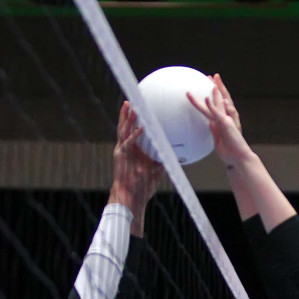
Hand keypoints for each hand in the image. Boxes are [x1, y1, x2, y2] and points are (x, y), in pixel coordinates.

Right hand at [110, 101, 164, 232]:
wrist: (131, 197)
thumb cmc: (142, 186)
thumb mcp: (156, 170)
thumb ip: (163, 160)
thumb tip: (177, 156)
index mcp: (131, 150)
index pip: (131, 131)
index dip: (133, 120)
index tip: (136, 108)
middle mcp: (125, 148)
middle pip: (124, 127)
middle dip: (126, 114)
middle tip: (130, 101)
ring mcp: (122, 151)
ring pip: (123, 130)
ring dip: (128, 119)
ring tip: (133, 107)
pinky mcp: (121, 156)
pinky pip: (129, 142)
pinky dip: (135, 134)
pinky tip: (141, 127)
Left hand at [187, 74, 252, 168]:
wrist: (240, 159)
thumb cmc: (231, 154)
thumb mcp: (218, 141)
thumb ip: (214, 131)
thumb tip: (210, 123)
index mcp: (223, 123)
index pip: (217, 106)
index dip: (213, 97)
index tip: (209, 89)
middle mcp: (226, 118)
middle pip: (220, 99)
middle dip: (217, 86)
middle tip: (212, 76)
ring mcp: (226, 120)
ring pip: (219, 102)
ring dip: (216, 89)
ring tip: (212, 79)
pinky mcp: (225, 124)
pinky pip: (217, 113)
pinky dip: (211, 105)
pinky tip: (207, 98)